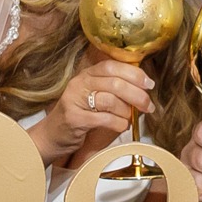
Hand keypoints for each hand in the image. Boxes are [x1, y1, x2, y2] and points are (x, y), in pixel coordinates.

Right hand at [29, 54, 151, 165]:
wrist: (51, 135)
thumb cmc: (78, 115)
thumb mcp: (93, 96)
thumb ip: (113, 89)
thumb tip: (142, 88)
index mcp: (86, 75)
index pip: (112, 66)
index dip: (134, 73)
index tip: (149, 84)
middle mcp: (79, 83)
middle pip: (115, 83)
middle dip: (137, 95)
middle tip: (148, 105)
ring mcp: (75, 100)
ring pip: (111, 100)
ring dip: (127, 111)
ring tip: (130, 118)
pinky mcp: (75, 119)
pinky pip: (105, 119)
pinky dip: (119, 123)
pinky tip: (122, 126)